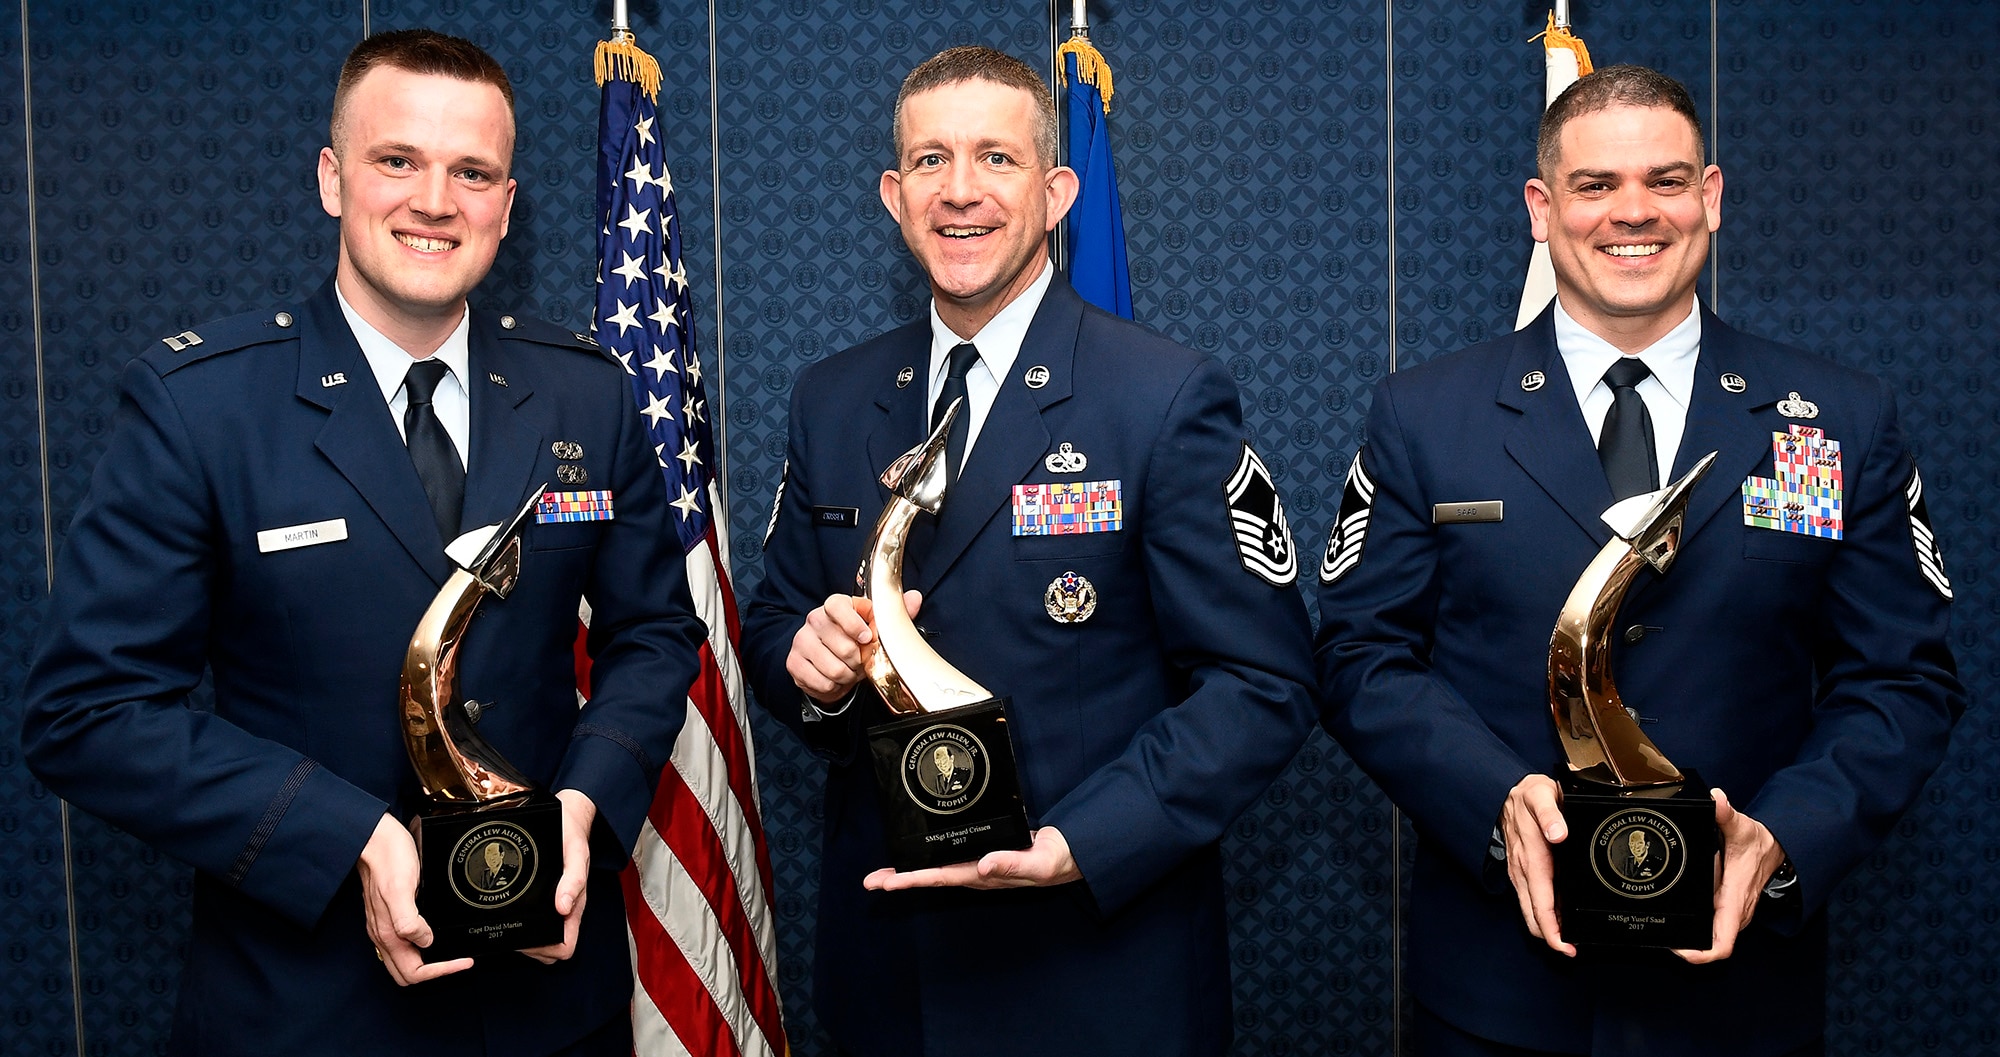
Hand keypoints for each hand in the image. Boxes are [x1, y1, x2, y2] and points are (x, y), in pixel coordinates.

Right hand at [358, 813, 473, 984]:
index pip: (413, 972)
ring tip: (452, 953)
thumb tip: (425, 940)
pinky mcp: (389, 912)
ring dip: (428, 961)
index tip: (462, 962)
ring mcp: (385, 924)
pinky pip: (404, 940)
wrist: (375, 838)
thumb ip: (408, 920)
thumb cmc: (388, 859)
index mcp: (387, 933)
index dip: (440, 972)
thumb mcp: (400, 889)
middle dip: (434, 972)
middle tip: (459, 962)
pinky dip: (422, 945)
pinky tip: (434, 933)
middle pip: (407, 972)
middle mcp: (384, 934)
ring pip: (405, 959)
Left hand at [519, 788, 596, 963]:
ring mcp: (552, 906)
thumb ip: (573, 879)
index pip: (565, 946)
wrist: (568, 817)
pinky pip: (532, 923)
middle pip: (549, 951)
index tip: (531, 938)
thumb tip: (563, 907)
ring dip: (525, 940)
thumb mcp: (576, 853)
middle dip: (531, 949)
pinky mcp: (542, 899)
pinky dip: (520, 924)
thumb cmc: (573, 836)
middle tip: (514, 932)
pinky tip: (509, 912)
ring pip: (539, 941)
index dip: (547, 949)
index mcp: (575, 904)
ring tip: (510, 924)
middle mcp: (563, 910)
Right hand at [786, 590, 921, 703]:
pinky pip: (822, 682)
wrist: (830, 662)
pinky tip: (835, 679)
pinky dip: (834, 686)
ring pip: (833, 668)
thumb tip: (915, 597)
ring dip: (848, 675)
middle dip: (858, 660)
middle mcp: (814, 619)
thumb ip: (895, 613)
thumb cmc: (855, 640)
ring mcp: (801, 641)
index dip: (853, 623)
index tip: (866, 637)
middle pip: (842, 645)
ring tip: (849, 670)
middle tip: (860, 661)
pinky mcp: (794, 663)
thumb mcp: (876, 626)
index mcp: (834, 605)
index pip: (838, 606)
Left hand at [862, 827, 1080, 891]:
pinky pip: (951, 855)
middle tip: (870, 882)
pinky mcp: (983, 851)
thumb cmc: (1055, 861)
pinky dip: (931, 854)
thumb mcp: (1038, 862)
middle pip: (931, 876)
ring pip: (938, 867)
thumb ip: (1011, 863)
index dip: (913, 879)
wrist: (1069, 854)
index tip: (887, 883)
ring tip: (884, 872)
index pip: (941, 878)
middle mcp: (975, 872)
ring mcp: (978, 863)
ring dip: (911, 869)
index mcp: (983, 876)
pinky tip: (920, 851)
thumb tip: (983, 865)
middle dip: (900, 879)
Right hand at [1501, 774, 1574, 956]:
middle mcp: (1523, 871)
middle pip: (1533, 916)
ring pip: (1530, 910)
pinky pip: (1530, 898)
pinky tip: (1557, 916)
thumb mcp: (1541, 795)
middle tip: (1571, 951)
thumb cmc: (1527, 794)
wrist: (1505, 789)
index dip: (1552, 931)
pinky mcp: (1520, 869)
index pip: (1540, 905)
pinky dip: (1542, 912)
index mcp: (1532, 858)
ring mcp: (1520, 872)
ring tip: (1567, 939)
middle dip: (1550, 938)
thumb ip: (1550, 813)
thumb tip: (1558, 834)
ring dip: (1546, 927)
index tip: (1566, 947)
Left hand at [1672, 788, 1785, 963]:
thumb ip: (1726, 814)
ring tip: (1666, 924)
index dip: (1701, 955)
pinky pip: (1712, 926)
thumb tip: (1716, 800)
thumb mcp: (1742, 826)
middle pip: (1710, 944)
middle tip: (1660, 935)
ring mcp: (1733, 914)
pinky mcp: (1730, 911)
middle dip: (1686, 945)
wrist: (1779, 849)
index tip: (1679, 951)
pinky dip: (1697, 924)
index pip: (1722, 943)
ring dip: (1691, 935)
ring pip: (1711, 936)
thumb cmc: (1761, 843)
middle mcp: (1735, 913)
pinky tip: (1679, 914)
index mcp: (1735, 900)